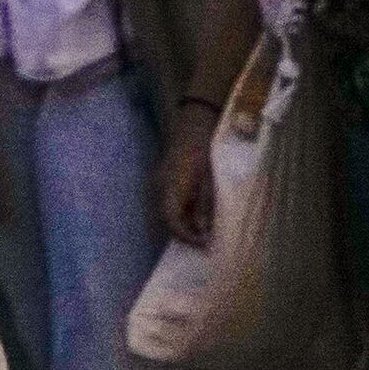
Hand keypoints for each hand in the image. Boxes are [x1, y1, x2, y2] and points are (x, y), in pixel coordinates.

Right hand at [152, 132, 216, 248]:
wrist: (194, 123)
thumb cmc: (204, 149)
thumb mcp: (210, 178)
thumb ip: (206, 205)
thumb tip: (204, 231)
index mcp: (171, 186)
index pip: (170, 220)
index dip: (185, 237)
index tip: (203, 246)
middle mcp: (159, 187)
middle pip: (164, 221)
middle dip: (183, 236)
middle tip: (205, 245)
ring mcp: (158, 184)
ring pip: (164, 214)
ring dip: (181, 226)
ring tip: (203, 235)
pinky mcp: (163, 181)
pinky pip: (167, 205)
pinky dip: (180, 216)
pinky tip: (196, 219)